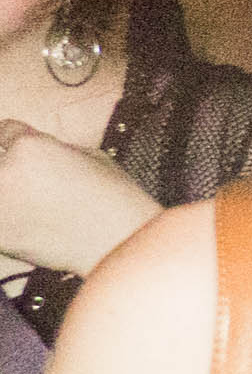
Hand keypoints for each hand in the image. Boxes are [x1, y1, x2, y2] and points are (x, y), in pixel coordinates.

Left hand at [0, 120, 159, 277]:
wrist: (118, 242)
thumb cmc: (114, 198)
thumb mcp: (90, 156)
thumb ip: (53, 149)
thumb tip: (40, 154)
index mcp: (29, 146)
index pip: (4, 131)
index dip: (16, 140)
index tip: (19, 148)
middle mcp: (4, 172)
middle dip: (10, 167)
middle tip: (31, 182)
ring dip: (9, 195)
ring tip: (31, 204)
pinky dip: (9, 222)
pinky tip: (30, 224)